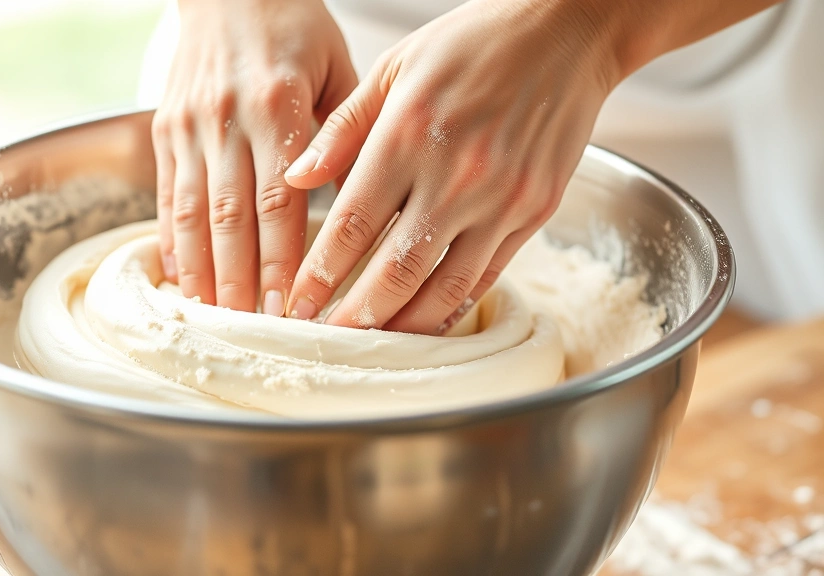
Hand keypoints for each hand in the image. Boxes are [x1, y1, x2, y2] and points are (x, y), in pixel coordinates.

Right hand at [152, 0, 356, 313]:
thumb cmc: (296, 30)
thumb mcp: (336, 70)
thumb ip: (342, 137)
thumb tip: (351, 206)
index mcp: (277, 103)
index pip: (280, 200)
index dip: (283, 260)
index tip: (292, 307)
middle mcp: (227, 117)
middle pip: (231, 217)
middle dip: (243, 281)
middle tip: (255, 331)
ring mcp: (189, 124)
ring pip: (192, 213)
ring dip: (203, 273)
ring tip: (215, 320)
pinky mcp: (164, 129)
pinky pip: (165, 195)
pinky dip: (171, 241)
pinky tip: (181, 279)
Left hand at [283, 0, 617, 333]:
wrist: (568, 33)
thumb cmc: (473, 44)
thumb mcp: (394, 68)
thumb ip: (342, 127)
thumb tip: (295, 176)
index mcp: (409, 134)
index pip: (354, 223)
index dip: (320, 273)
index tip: (298, 303)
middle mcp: (456, 174)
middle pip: (395, 269)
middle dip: (355, 314)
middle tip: (326, 339)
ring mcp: (501, 200)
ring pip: (444, 287)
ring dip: (404, 325)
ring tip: (372, 343)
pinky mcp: (535, 212)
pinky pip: (487, 276)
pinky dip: (453, 307)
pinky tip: (426, 322)